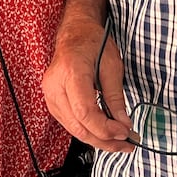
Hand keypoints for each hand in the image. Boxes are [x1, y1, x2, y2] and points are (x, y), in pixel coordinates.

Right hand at [43, 20, 135, 153]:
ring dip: (97, 140)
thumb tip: (123, 124)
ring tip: (118, 141)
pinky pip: (69, 124)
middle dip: (104, 140)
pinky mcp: (52, 101)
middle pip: (78, 126)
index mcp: (71, 72)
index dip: (106, 128)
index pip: (85, 112)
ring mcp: (50, 95)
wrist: (75, 33)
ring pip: (73, 130)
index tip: (125, 132)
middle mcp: (55, 86)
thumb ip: (116, 97)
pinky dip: (87, 131)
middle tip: (127, 144)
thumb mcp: (112, 66)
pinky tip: (102, 132)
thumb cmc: (93, 42)